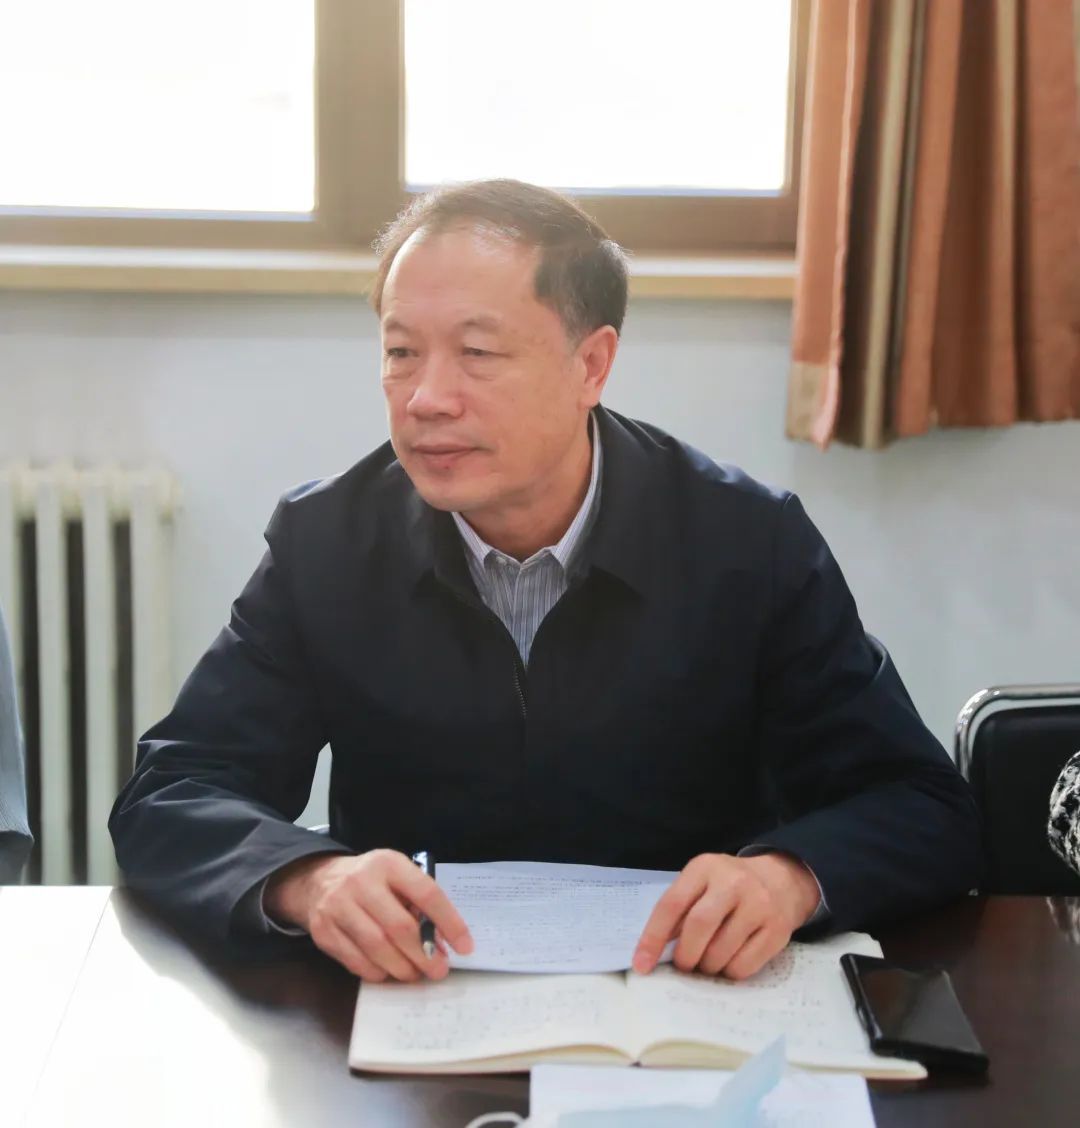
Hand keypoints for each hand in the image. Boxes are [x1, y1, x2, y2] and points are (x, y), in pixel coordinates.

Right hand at [264, 849, 473, 981]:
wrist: (318, 880)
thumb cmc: (371, 881)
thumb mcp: (396, 876)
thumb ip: (417, 903)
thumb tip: (440, 943)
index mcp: (388, 864)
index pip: (426, 894)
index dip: (449, 922)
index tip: (465, 945)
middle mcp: (361, 883)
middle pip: (399, 926)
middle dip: (424, 954)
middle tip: (439, 970)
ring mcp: (338, 907)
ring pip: (376, 947)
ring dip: (402, 967)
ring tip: (416, 974)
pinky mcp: (324, 932)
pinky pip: (356, 961)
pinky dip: (378, 972)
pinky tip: (389, 972)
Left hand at [632, 852, 819, 979]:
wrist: (781, 880)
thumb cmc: (728, 886)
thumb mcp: (701, 883)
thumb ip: (679, 908)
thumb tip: (655, 950)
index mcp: (704, 867)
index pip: (672, 904)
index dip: (653, 937)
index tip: (641, 964)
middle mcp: (733, 882)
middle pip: (699, 926)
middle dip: (685, 955)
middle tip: (683, 966)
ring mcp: (758, 905)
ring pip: (722, 950)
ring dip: (707, 966)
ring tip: (706, 963)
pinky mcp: (777, 930)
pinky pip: (745, 965)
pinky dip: (729, 972)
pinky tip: (728, 962)